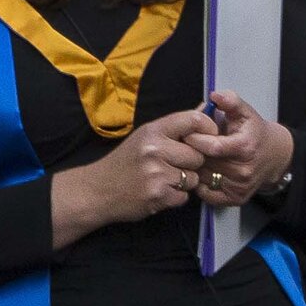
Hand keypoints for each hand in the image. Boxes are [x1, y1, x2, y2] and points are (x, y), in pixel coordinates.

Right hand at [59, 105, 217, 238]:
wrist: (97, 190)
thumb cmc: (124, 162)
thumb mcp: (145, 137)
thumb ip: (175, 127)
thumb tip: (206, 108)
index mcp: (153, 130)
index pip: (195, 120)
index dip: (208, 129)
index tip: (208, 138)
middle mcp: (155, 149)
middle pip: (198, 154)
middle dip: (191, 163)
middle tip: (173, 166)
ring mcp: (157, 173)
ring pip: (194, 177)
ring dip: (184, 182)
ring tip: (164, 180)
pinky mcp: (159, 195)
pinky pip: (184, 196)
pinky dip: (175, 197)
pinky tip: (159, 192)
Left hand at [185, 92, 294, 207]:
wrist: (275, 156)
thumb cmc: (254, 133)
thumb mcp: (246, 112)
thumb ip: (230, 101)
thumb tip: (215, 95)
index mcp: (244, 147)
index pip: (212, 147)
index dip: (195, 139)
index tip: (187, 132)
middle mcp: (243, 170)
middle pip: (204, 163)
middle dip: (192, 152)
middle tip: (187, 144)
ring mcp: (239, 186)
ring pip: (202, 178)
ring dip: (194, 167)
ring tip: (196, 156)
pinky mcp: (235, 198)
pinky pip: (206, 193)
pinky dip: (200, 183)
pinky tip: (204, 171)